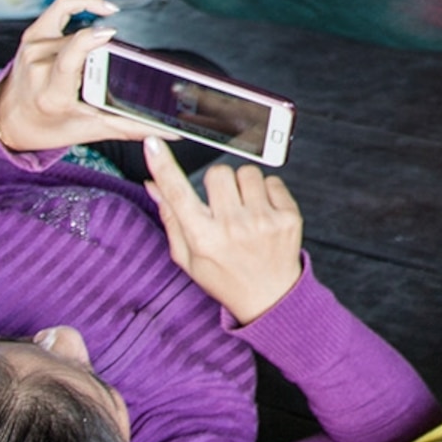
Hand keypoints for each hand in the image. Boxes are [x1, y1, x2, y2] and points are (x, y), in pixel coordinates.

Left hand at [0, 0, 152, 154]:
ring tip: (97, 62)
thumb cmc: (50, 126)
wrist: (8, 119)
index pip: (68, 59)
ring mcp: (34, 47)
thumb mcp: (90, 131)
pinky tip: (105, 7)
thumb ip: (132, 128)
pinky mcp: (33, 34)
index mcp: (52, 93)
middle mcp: (39, 66)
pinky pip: (63, 7)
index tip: (111, 32)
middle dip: (106, 55)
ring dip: (96, 45)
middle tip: (116, 70)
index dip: (88, 41)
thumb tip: (172, 132)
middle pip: (82, 47)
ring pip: (80, 33)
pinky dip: (85, 1)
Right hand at [147, 139, 303, 323]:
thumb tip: (153, 184)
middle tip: (222, 205)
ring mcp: (263, 221)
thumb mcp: (188, 257)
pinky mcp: (289, 217)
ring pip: (247, 173)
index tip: (152, 144)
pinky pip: (272, 181)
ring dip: (244, 186)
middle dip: (218, 183)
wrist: (270, 297)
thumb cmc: (225, 277)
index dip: (162, 166)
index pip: (177, 193)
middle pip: (218, 172)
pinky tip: (263, 215)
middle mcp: (233, 228)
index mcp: (203, 238)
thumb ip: (171, 219)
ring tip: (245, 211)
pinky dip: (267, 193)